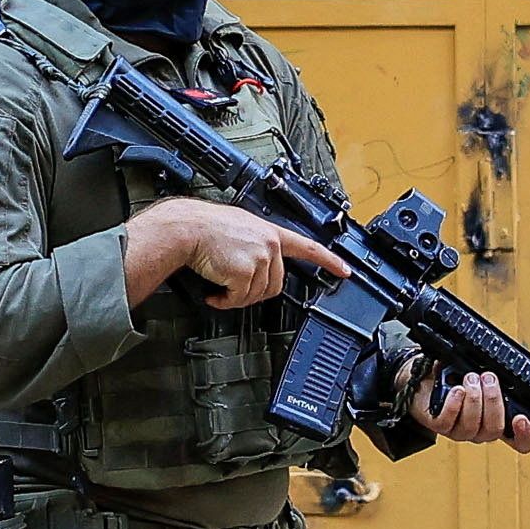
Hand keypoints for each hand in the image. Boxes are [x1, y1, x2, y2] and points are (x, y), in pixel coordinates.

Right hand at [125, 195, 346, 311]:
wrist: (185, 228)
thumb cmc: (204, 227)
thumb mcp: (239, 228)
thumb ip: (255, 244)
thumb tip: (255, 268)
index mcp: (270, 232)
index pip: (308, 247)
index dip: (329, 261)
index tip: (344, 271)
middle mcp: (269, 244)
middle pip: (276, 285)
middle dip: (254, 291)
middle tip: (233, 288)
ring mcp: (260, 257)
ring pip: (256, 295)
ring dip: (236, 297)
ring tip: (219, 284)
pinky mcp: (246, 271)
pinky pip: (240, 299)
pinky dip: (225, 301)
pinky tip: (214, 291)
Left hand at [412, 366, 528, 447]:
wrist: (426, 372)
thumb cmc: (461, 373)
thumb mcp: (495, 367)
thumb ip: (523, 368)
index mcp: (499, 420)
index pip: (520, 442)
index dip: (525, 437)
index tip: (521, 419)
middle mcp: (480, 429)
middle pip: (494, 430)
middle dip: (493, 402)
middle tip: (488, 377)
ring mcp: (459, 429)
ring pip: (473, 426)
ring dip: (474, 399)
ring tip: (471, 377)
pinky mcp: (439, 424)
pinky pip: (449, 421)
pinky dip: (454, 404)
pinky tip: (456, 389)